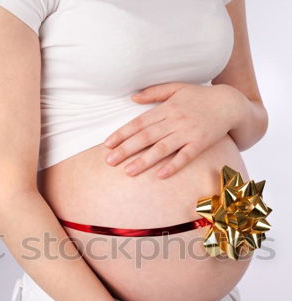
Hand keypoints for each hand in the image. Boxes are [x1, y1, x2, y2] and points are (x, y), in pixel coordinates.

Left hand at [104, 82, 242, 178]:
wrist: (229, 104)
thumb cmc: (200, 97)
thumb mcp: (177, 88)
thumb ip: (154, 92)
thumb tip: (132, 98)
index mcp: (167, 108)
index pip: (139, 123)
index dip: (122, 134)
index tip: (107, 144)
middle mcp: (175, 120)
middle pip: (146, 137)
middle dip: (126, 149)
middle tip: (109, 161)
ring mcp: (188, 133)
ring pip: (162, 148)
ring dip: (144, 161)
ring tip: (128, 171)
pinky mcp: (201, 143)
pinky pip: (185, 157)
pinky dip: (173, 166)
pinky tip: (160, 175)